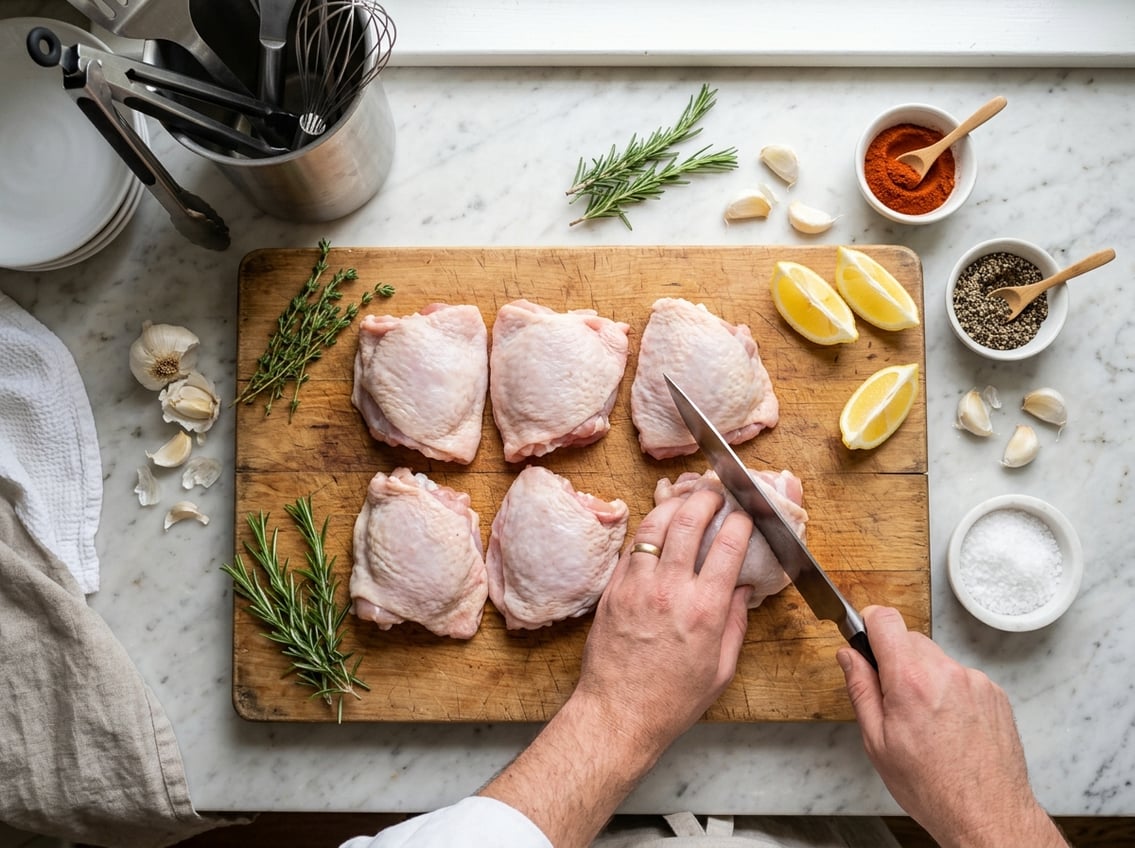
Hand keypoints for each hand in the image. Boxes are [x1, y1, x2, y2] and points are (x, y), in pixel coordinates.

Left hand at [479, 489, 751, 847]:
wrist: (618, 714)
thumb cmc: (672, 700)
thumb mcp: (721, 668)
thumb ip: (735, 622)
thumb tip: (743, 588)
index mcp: (705, 609)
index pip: (727, 545)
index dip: (741, 520)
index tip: (747, 512)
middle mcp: (670, 590)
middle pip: (689, 522)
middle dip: (707, 497)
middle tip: (716, 489)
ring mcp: (637, 586)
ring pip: (655, 526)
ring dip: (674, 503)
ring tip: (687, 495)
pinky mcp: (613, 590)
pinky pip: (631, 547)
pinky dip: (647, 528)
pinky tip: (657, 523)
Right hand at [838, 606, 1066, 847]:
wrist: (986, 814)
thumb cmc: (931, 786)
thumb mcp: (877, 742)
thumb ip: (860, 688)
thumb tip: (848, 656)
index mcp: (910, 680)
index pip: (885, 619)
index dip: (869, 623)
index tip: (865, 637)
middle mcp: (945, 672)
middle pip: (910, 639)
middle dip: (895, 660)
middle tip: (893, 699)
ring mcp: (975, 681)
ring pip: (936, 659)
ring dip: (924, 677)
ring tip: (926, 721)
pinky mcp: (994, 693)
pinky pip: (961, 677)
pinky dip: (950, 692)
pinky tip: (949, 726)